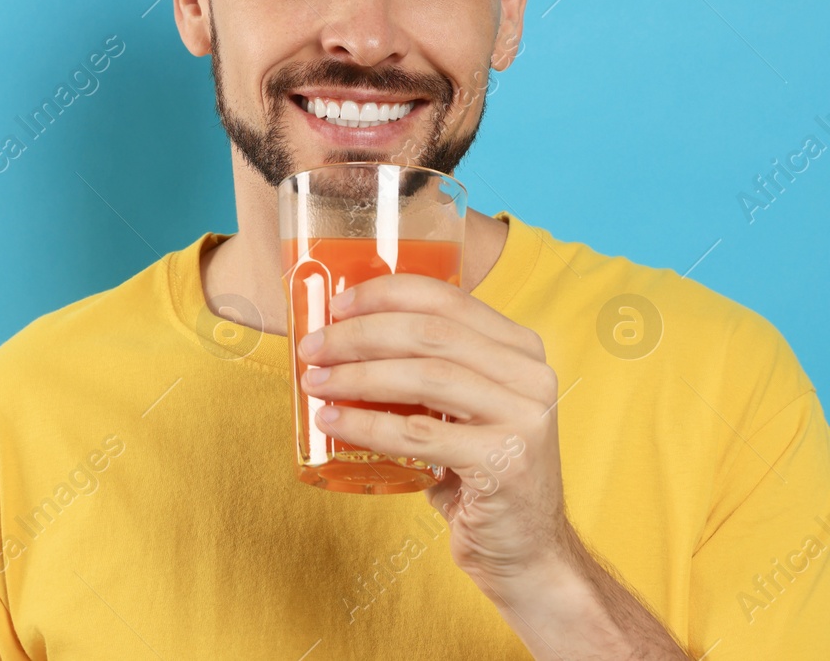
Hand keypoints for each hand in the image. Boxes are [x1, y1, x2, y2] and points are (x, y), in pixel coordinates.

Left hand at [295, 274, 690, 658]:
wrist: (524, 549)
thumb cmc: (475, 471)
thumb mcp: (460, 407)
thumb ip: (426, 368)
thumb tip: (341, 335)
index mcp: (519, 348)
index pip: (446, 299)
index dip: (385, 294)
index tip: (337, 305)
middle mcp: (531, 375)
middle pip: (429, 334)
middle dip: (360, 335)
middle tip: (313, 348)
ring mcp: (524, 418)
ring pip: (424, 377)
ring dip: (358, 376)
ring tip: (316, 382)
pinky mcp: (505, 462)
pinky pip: (419, 435)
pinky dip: (367, 425)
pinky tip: (333, 422)